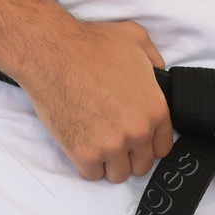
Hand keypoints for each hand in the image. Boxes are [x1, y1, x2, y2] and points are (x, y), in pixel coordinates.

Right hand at [19, 20, 173, 183]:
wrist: (51, 53)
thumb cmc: (90, 44)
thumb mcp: (136, 39)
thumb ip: (154, 58)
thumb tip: (158, 72)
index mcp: (155, 109)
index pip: (162, 147)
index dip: (148, 144)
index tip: (136, 139)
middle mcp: (137, 131)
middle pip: (141, 165)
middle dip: (129, 155)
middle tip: (114, 141)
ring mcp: (111, 145)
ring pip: (118, 174)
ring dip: (109, 164)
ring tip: (98, 145)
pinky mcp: (83, 154)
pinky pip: (92, 175)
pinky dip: (87, 165)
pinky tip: (82, 146)